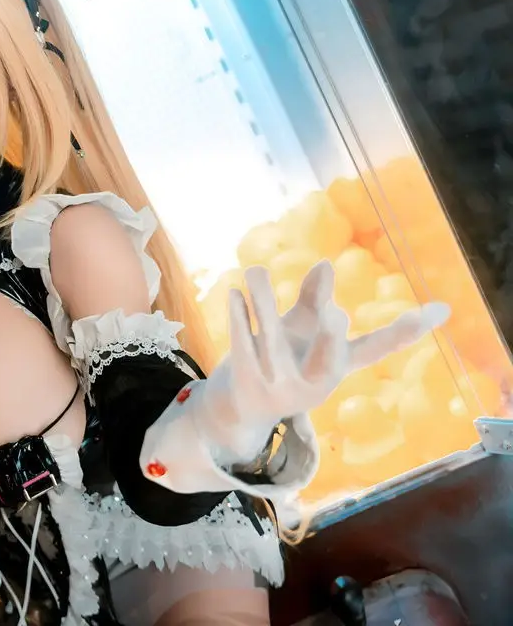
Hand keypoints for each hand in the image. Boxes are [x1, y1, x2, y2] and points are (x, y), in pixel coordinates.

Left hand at [204, 261, 449, 456]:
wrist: (241, 408)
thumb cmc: (281, 360)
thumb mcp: (302, 332)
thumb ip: (313, 301)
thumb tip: (326, 265)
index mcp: (335, 368)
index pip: (377, 349)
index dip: (408, 330)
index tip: (440, 308)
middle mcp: (313, 383)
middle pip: (327, 360)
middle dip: (331, 340)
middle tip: (334, 315)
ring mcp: (280, 387)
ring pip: (272, 342)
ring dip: (264, 303)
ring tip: (256, 271)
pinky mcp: (247, 384)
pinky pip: (242, 347)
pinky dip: (238, 318)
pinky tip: (234, 292)